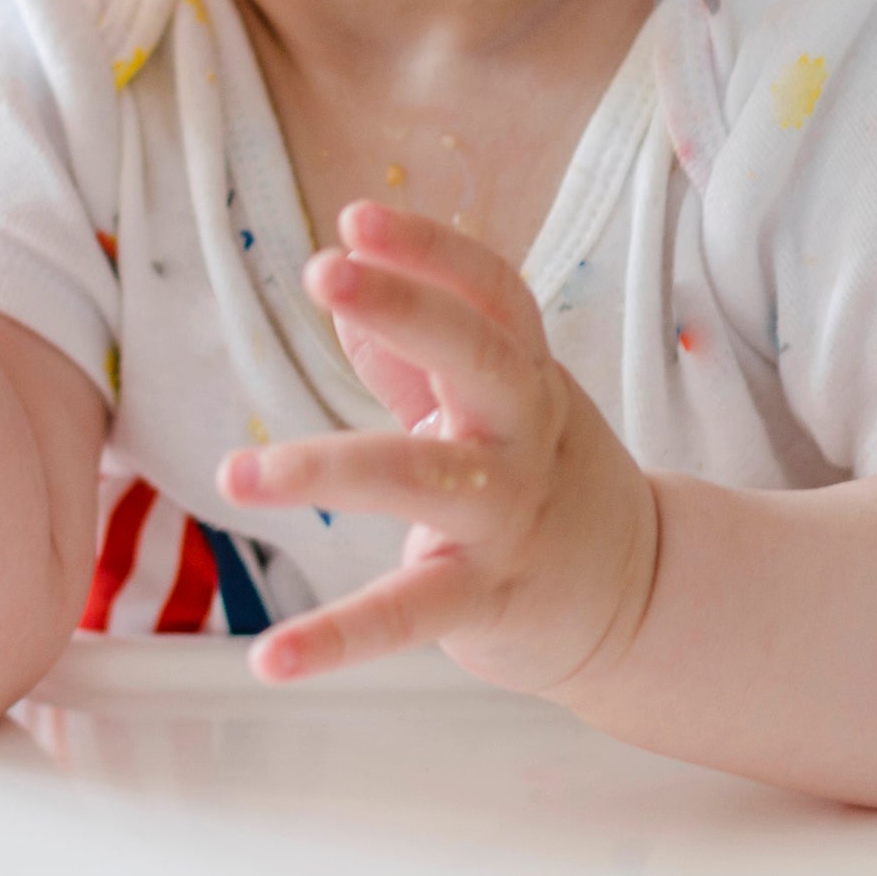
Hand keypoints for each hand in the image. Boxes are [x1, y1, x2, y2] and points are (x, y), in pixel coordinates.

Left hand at [214, 201, 660, 695]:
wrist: (643, 600)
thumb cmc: (542, 480)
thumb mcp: (499, 406)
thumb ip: (416, 357)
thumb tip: (347, 293)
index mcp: (524, 377)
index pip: (492, 294)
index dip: (431, 251)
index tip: (356, 217)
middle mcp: (524, 436)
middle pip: (479, 355)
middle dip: (409, 308)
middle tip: (327, 272)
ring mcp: (510, 518)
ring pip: (423, 478)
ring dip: (326, 468)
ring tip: (233, 475)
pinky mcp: (489, 600)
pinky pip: (408, 614)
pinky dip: (335, 640)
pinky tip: (266, 659)